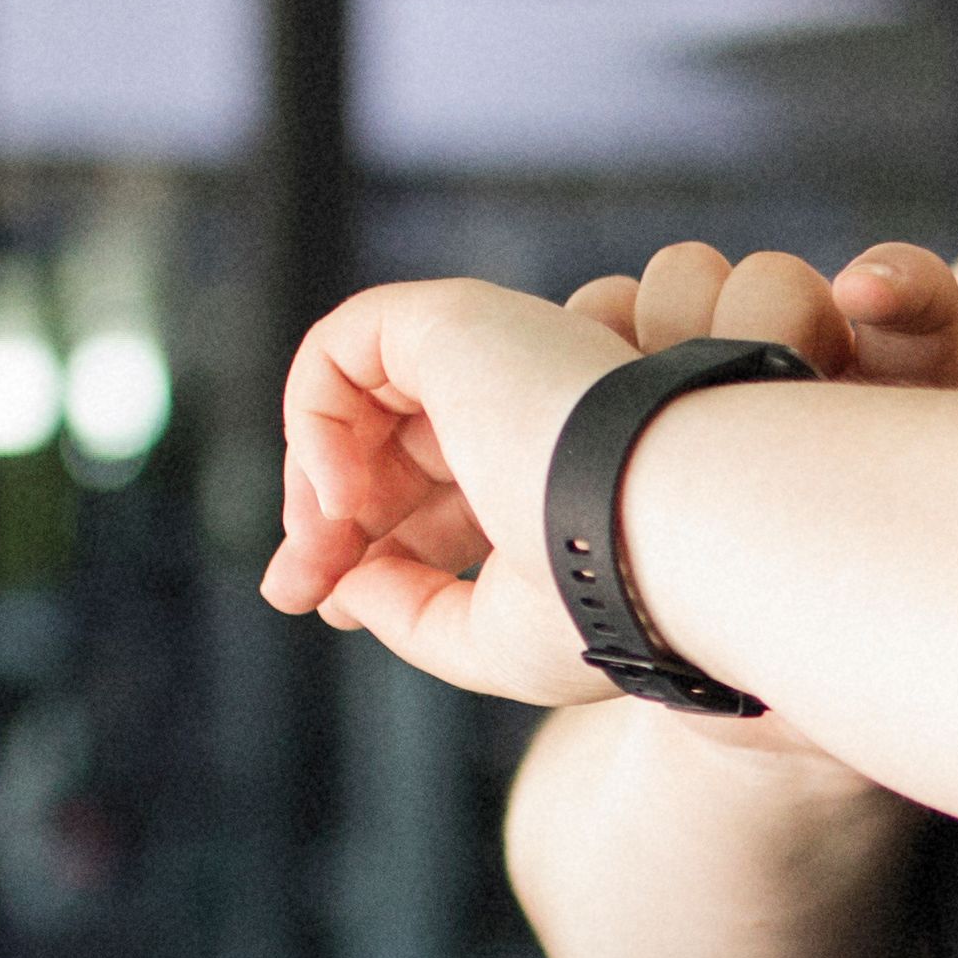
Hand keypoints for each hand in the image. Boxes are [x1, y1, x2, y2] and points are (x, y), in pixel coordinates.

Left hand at [267, 241, 957, 723]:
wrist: (661, 525)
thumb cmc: (608, 596)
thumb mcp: (496, 637)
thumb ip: (413, 614)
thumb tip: (340, 587)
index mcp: (552, 469)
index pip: (437, 493)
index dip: (370, 548)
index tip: (331, 610)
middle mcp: (526, 402)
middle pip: (388, 449)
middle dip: (326, 523)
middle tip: (295, 592)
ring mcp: (493, 353)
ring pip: (357, 394)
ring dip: (314, 477)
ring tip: (323, 546)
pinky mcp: (455, 319)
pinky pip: (341, 347)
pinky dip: (314, 419)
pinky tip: (341, 496)